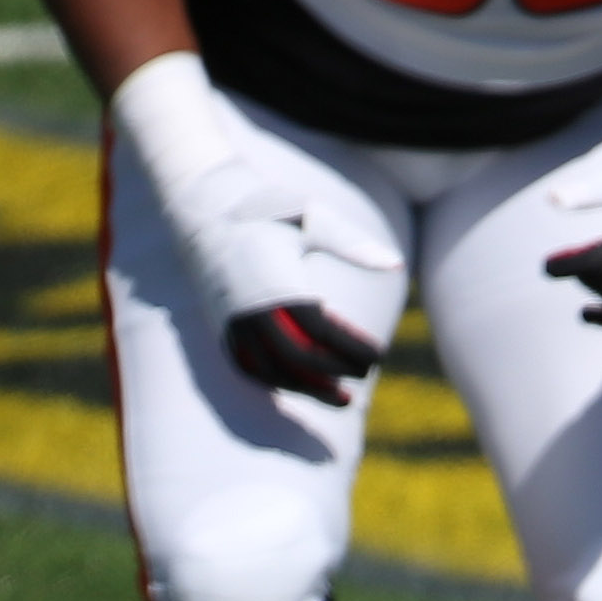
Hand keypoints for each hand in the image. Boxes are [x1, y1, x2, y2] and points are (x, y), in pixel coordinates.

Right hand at [113, 56, 395, 405]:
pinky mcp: (220, 324)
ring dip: (305, 388)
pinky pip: (247, 365)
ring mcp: (231, 319)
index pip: (320, 332)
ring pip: (268, 369)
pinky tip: (301, 386)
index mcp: (277, 284)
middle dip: (330, 378)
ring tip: (340, 397)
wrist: (205, 203)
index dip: (351, 349)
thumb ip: (354, 245)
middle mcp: (251, 307)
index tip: (377, 356)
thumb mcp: (314, 220)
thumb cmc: (268, 209)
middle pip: (295, 359)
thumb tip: (396, 264)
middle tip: (361, 384)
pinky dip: (275, 381)